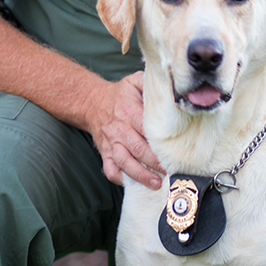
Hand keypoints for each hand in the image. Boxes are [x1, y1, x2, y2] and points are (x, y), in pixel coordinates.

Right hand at [83, 71, 163, 188]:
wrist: (92, 102)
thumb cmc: (119, 94)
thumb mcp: (134, 82)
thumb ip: (150, 84)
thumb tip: (169, 87)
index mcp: (129, 112)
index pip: (145, 128)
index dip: (159, 141)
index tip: (174, 150)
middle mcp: (120, 129)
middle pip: (138, 149)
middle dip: (154, 162)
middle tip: (171, 171)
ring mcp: (111, 143)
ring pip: (124, 161)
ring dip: (140, 174)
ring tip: (155, 184)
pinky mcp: (105, 152)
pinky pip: (109, 168)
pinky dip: (119, 178)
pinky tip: (132, 184)